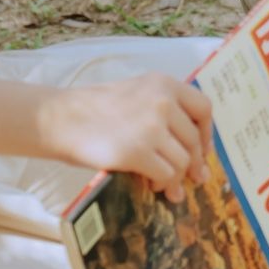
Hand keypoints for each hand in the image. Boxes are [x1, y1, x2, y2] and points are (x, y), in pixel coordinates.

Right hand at [47, 73, 212, 199]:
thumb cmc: (94, 109)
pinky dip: (163, 184)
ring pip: (182, 161)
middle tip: (193, 177)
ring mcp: (151, 127)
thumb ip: (164, 110)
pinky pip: (166, 174)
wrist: (60, 118)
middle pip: (194, 140)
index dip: (207, 133)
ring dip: (177, 178)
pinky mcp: (137, 152)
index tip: (202, 148)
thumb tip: (193, 149)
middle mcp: (162, 102)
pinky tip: (152, 185)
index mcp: (163, 83)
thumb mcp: (135, 93)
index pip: (203, 108)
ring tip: (166, 185)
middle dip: (194, 163)